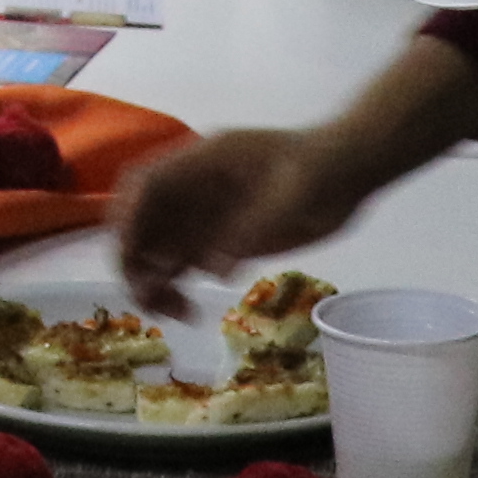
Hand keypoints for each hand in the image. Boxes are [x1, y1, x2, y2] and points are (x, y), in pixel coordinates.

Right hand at [105, 123, 368, 316]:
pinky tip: (191, 312)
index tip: (133, 257)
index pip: (145, 185)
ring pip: (157, 247)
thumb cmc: (324, 172)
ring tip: (174, 314)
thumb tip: (218, 269)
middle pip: (140, 220)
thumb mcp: (295, 195)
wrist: (349, 171)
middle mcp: (193, 189)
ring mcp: (205, 214)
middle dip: (135, 259)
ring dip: (152, 280)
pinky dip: (176, 288)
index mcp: (203, 163)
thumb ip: (255, 229)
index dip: (128, 218)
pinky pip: (183, 265)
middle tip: (152, 300)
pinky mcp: (221, 238)